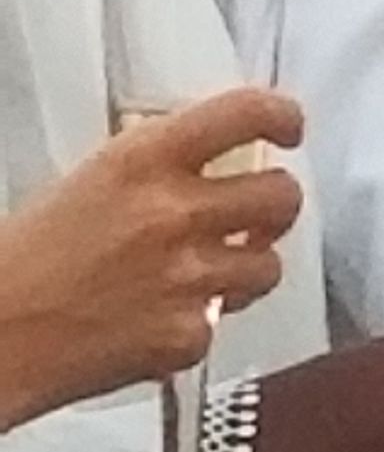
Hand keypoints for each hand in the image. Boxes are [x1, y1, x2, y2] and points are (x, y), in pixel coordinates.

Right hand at [0, 87, 304, 431]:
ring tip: (209, 272)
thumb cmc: (25, 260)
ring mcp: (187, 279)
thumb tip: (214, 160)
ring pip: (269, 266)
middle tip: (259, 213)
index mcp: (144, 161)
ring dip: (248, 267)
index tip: (289, 127)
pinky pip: (222, 323)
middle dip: (276, 205)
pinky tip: (159, 319)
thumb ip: (157, 167)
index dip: (282, 115)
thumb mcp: (90, 181)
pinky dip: (198, 323)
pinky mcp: (187, 337)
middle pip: (282, 196)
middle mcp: (174, 215)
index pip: (244, 114)